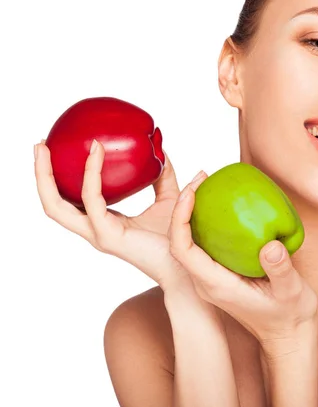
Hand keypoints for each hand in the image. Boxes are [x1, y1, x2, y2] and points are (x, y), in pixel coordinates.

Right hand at [34, 139, 201, 296]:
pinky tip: (97, 153)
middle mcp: (94, 228)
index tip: (60, 148)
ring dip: (46, 177)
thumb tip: (160, 149)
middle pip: (53, 203)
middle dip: (41, 174)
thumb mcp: (168, 196)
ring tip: (45, 149)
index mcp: (103, 221)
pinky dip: (91, 174)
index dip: (59, 177)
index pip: (70, 200)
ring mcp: (98, 234)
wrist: (187, 260)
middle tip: (40, 145)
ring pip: (57, 206)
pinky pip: (92, 200)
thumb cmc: (177, 235)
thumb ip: (161, 175)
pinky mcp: (108, 236)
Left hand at [168, 178, 317, 349]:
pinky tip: (221, 203)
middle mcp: (206, 281)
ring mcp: (210, 277)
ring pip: (188, 241)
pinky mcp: (219, 272)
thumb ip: (281, 270)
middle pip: (179, 241)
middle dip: (182, 207)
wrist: (287, 333)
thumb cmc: (289, 314)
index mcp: (215, 285)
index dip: (180, 219)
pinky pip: (203, 243)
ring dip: (191, 212)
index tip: (191, 192)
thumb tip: (270, 245)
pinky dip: (205, 220)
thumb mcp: (291, 292)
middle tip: (200, 178)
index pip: (182, 250)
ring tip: (206, 184)